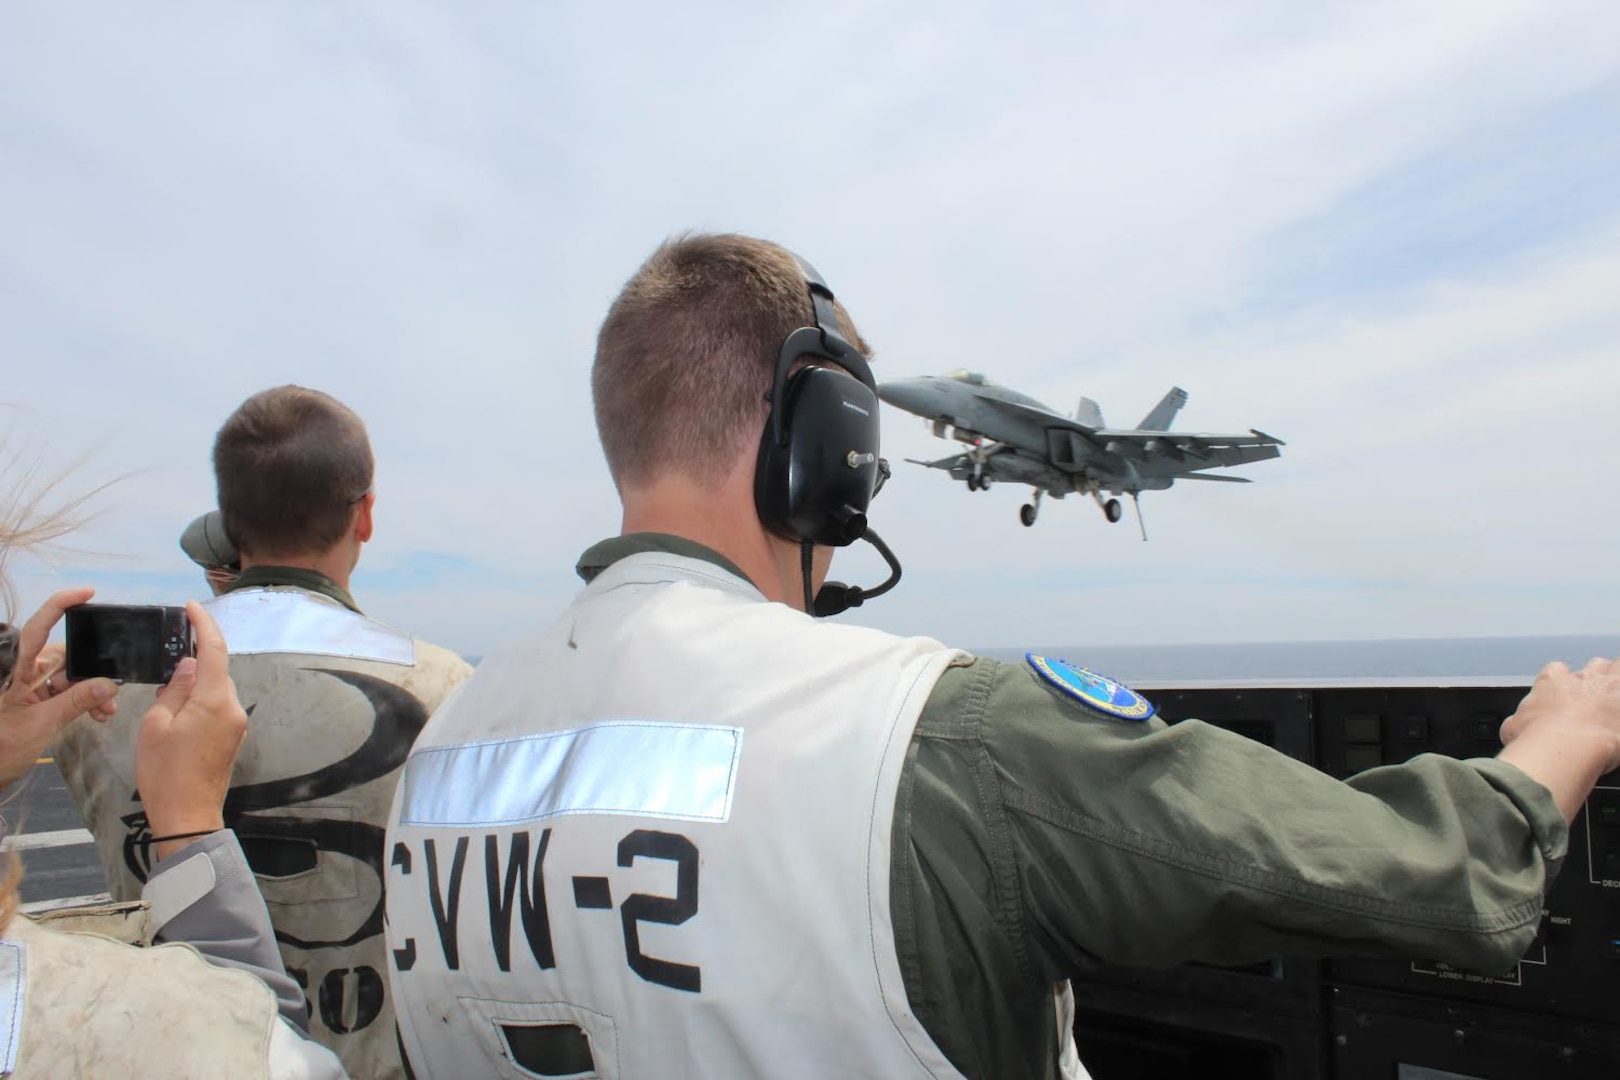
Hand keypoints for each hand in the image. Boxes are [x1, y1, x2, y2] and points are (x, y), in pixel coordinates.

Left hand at [0, 588, 118, 788]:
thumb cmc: (0, 747)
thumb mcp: (41, 725)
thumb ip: (76, 702)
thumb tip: (109, 683)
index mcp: (16, 669)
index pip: (38, 627)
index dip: (60, 605)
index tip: (88, 594)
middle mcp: (22, 672)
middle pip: (65, 657)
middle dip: (92, 672)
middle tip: (112, 695)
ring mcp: (28, 687)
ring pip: (69, 677)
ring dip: (90, 691)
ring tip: (105, 713)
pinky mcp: (33, 701)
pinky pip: (63, 692)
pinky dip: (81, 701)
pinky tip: (96, 715)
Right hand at [136, 601, 246, 859]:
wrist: (188, 815)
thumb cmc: (166, 773)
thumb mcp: (156, 724)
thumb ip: (174, 688)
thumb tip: (187, 665)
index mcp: (214, 700)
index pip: (214, 649)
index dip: (203, 624)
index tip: (191, 607)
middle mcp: (232, 708)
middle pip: (216, 668)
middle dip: (194, 655)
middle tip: (167, 652)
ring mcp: (236, 723)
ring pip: (216, 687)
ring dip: (195, 681)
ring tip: (165, 688)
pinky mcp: (232, 736)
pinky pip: (217, 705)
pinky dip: (200, 698)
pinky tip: (177, 708)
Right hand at [1497, 657, 1619, 821]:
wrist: (1565, 748)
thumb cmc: (1537, 739)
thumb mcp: (1512, 729)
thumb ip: (1517, 721)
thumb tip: (1515, 727)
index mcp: (1552, 681)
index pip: (1558, 670)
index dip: (1561, 682)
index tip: (1562, 697)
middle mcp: (1583, 679)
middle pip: (1596, 665)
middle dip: (1597, 677)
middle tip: (1595, 696)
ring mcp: (1609, 689)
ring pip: (1618, 668)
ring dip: (1617, 680)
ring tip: (1614, 697)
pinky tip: (1619, 718)